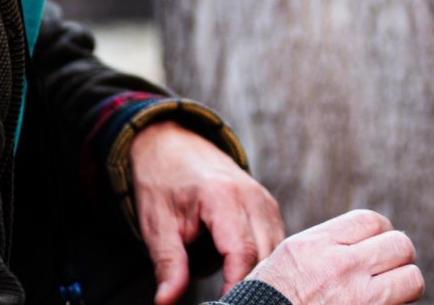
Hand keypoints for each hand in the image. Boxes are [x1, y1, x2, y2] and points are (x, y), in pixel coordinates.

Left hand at [128, 120, 283, 301]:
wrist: (173, 145)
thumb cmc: (163, 183)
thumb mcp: (157, 225)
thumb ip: (168, 265)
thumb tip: (166, 302)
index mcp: (222, 198)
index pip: (242, 253)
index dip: (236, 288)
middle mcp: (251, 196)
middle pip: (266, 254)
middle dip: (252, 286)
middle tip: (231, 303)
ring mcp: (263, 199)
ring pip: (276, 249)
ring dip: (262, 275)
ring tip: (240, 296)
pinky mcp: (267, 205)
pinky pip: (276, 240)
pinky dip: (266, 262)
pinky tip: (247, 279)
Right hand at [245, 209, 423, 304]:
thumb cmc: (270, 298)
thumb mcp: (291, 257)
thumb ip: (327, 244)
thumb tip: (366, 240)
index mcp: (318, 245)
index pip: (372, 221)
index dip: (382, 232)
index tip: (380, 246)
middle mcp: (341, 268)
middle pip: (399, 245)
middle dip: (399, 257)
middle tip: (390, 270)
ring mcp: (355, 299)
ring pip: (412, 278)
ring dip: (405, 285)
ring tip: (392, 291)